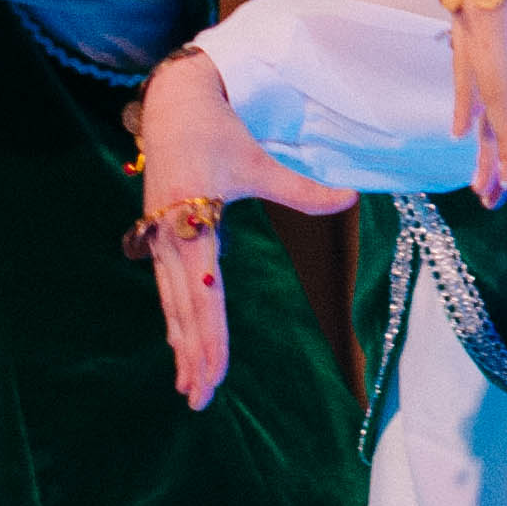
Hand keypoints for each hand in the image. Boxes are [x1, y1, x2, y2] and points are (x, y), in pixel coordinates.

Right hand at [126, 53, 352, 409]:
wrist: (172, 106)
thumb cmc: (218, 131)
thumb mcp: (258, 159)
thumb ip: (300, 187)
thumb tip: (347, 199)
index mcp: (193, 220)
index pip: (204, 292)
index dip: (209, 334)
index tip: (215, 370)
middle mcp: (171, 238)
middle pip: (184, 310)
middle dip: (193, 355)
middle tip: (199, 399)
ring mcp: (160, 241)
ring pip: (171, 306)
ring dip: (181, 347)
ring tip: (189, 389)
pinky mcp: (158, 240)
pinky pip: (167, 291)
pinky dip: (175, 323)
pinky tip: (181, 350)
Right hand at [439, 0, 506, 204]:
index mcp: (490, 3)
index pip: (497, 83)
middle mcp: (469, 9)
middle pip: (480, 89)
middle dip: (494, 143)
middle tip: (499, 195)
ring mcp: (466, 3)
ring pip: (468, 78)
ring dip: (478, 127)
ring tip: (478, 175)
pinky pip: (466, 57)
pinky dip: (467, 92)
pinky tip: (462, 121)